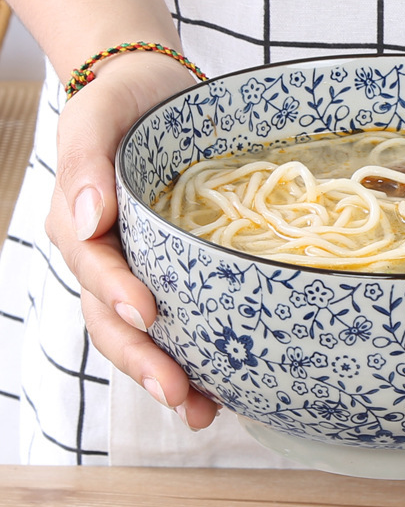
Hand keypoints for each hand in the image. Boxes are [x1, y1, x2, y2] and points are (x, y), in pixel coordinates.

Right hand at [45, 54, 219, 429]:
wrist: (152, 95)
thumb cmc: (122, 105)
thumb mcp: (96, 118)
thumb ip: (85, 163)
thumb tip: (89, 220)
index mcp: (81, 225)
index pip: (94, 269)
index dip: (117, 295)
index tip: (149, 316)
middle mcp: (105, 258)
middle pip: (113, 321)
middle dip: (144, 361)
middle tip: (179, 395)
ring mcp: (136, 270)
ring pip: (142, 334)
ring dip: (167, 374)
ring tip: (202, 411)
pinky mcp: (170, 271)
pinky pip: (176, 317)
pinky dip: (193, 351)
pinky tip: (221, 382)